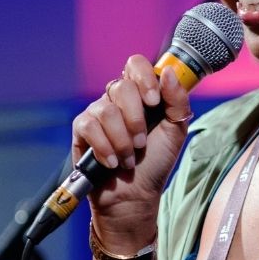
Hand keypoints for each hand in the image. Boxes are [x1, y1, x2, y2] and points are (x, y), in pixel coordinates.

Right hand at [72, 56, 190, 246]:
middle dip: (136, 120)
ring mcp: (97, 112)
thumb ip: (177, 100)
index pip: (135, 65)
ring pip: (107, 110)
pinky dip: (105, 148)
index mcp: (140, 94)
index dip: (145, 79)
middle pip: (121, 87)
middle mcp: (117, 99)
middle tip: (142, 143)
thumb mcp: (175, 130)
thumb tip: (169, 72)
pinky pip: (90, 126)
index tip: (154, 102)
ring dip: (123, 140)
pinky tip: (112, 162)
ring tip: (128, 158)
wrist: (135, 194)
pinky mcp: (82, 129)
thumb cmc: (155, 161)